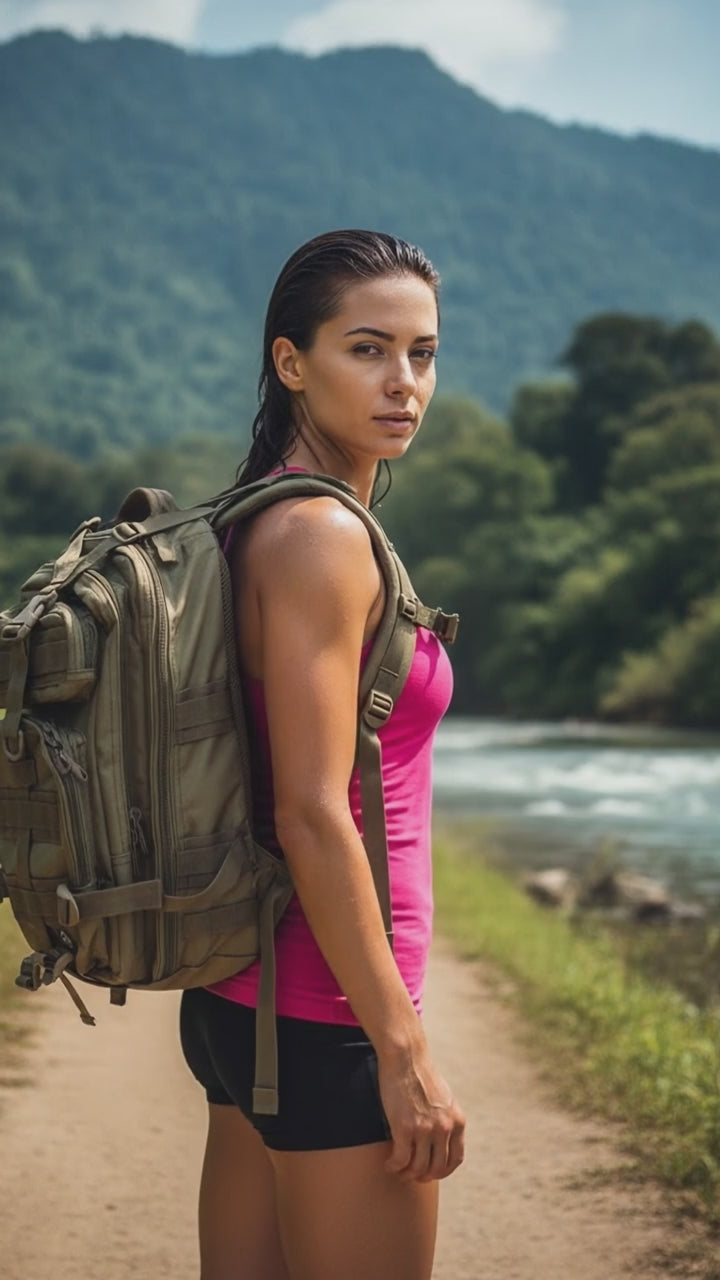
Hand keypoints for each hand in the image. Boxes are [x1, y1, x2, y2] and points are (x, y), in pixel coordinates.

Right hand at [378, 1051, 465, 1182]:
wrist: (406, 1057)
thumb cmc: (421, 1074)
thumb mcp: (444, 1098)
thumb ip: (446, 1119)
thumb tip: (441, 1139)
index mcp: (457, 1121)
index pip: (455, 1159)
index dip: (442, 1171)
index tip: (431, 1172)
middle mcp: (444, 1128)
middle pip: (437, 1168)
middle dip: (423, 1176)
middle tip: (411, 1175)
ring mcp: (425, 1129)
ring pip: (418, 1168)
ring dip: (407, 1174)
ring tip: (398, 1170)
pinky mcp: (405, 1128)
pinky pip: (401, 1160)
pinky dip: (394, 1166)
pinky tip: (389, 1164)